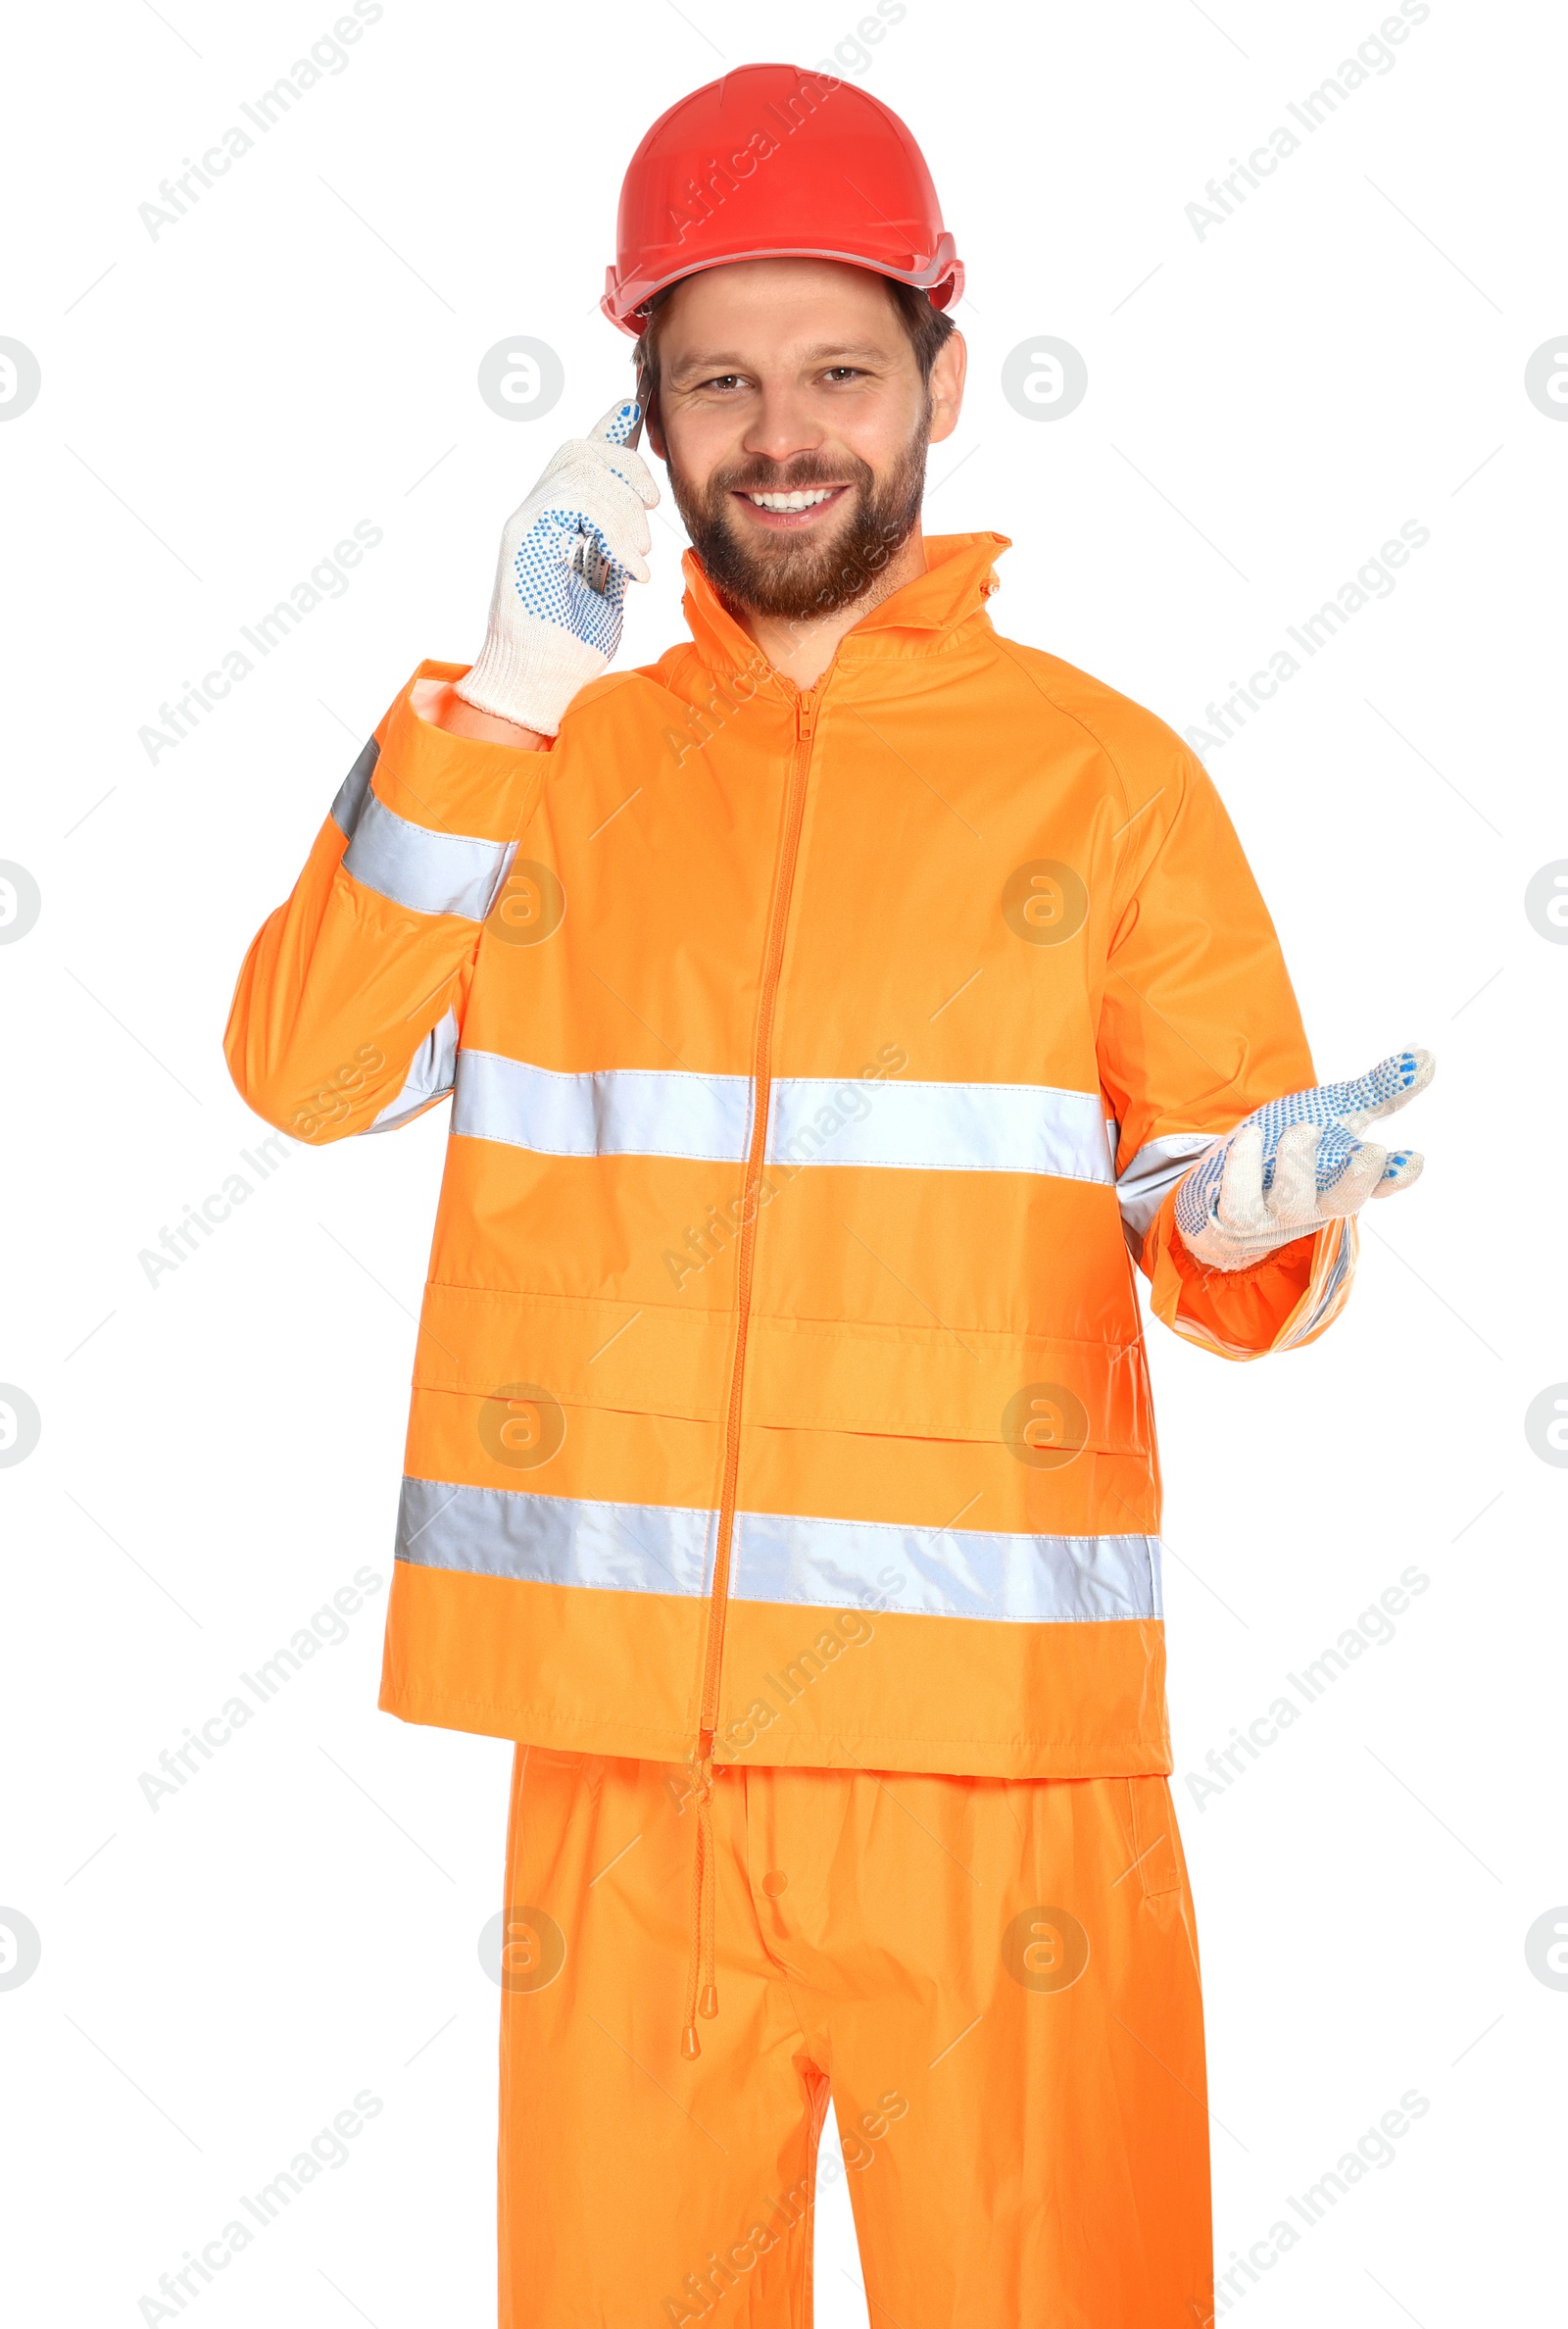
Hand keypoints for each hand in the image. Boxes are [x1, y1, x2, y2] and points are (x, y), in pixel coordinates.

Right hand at [454, 397, 657, 735]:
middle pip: (578, 450)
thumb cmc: (572, 642)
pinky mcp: (523, 541)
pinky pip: (572, 504)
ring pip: (580, 472)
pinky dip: (613, 532)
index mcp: (555, 519)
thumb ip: (618, 541)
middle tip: (652, 507)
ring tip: (639, 555)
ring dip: (625, 509)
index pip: (582, 456)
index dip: (612, 427)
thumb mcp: (608, 582)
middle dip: (627, 466)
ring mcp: (525, 525)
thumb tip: (640, 510)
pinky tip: (630, 569)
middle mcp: (534, 513)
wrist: (540, 683)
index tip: (640, 409)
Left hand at [1173, 1048, 1434, 1271]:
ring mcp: (1274, 1214)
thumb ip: (1377, 1091)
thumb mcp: (1332, 1112)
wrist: (1222, 1182)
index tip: (1414, 1160)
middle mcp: (1315, 1202)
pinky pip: (1239, 1201)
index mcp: (1344, 1178)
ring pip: (1291, 1202)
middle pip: (1343, 1202)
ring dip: (1298, 1164)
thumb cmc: (1286, 1146)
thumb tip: (1426, 1058)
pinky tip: (1251, 1136)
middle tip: (1372, 1152)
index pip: (1379, 1184)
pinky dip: (1244, 1167)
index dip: (1396, 1176)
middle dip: (1359, 1180)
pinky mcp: (1235, 1216)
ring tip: (1302, 1130)